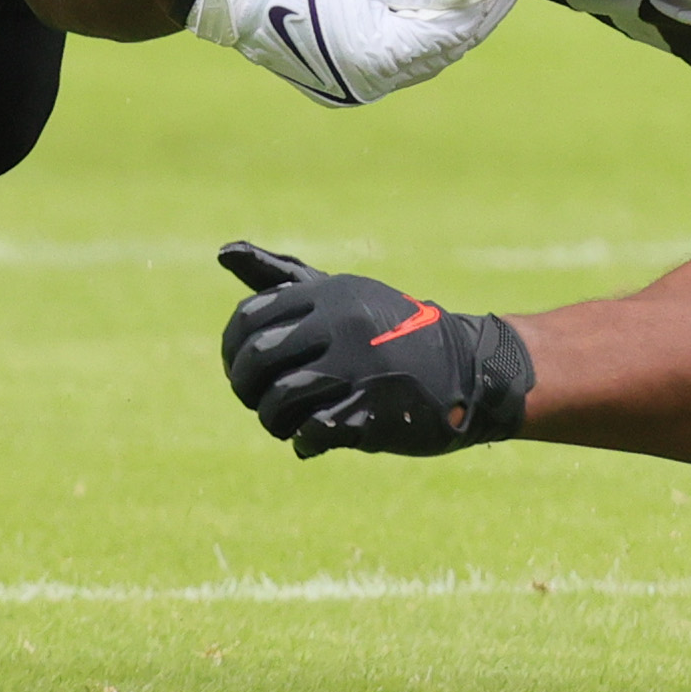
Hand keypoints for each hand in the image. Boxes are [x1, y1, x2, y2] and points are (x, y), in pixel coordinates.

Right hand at [184, 0, 520, 105]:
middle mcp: (372, 81)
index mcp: (378, 57)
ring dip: (457, 26)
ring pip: (426, 56)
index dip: (489, 0)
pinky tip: (441, 12)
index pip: (455, 30)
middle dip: (481, 13)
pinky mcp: (344, 78)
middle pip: (446, 47)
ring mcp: (356, 84)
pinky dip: (427, 36)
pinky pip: (402, 59)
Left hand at [216, 241, 534, 456]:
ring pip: (278, 400)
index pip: (249, 318)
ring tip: (285, 423)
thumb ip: (280, 277)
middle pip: (258, 361)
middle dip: (245, 388)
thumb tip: (222, 251)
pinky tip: (313, 438)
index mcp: (331, 294)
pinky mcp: (372, 411)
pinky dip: (303, 440)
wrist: (468, 369)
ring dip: (272, 420)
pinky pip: (311, 431)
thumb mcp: (341, 293)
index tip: (241, 367)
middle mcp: (343, 325)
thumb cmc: (391, 330)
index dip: (232, 349)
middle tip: (257, 400)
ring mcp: (358, 368)